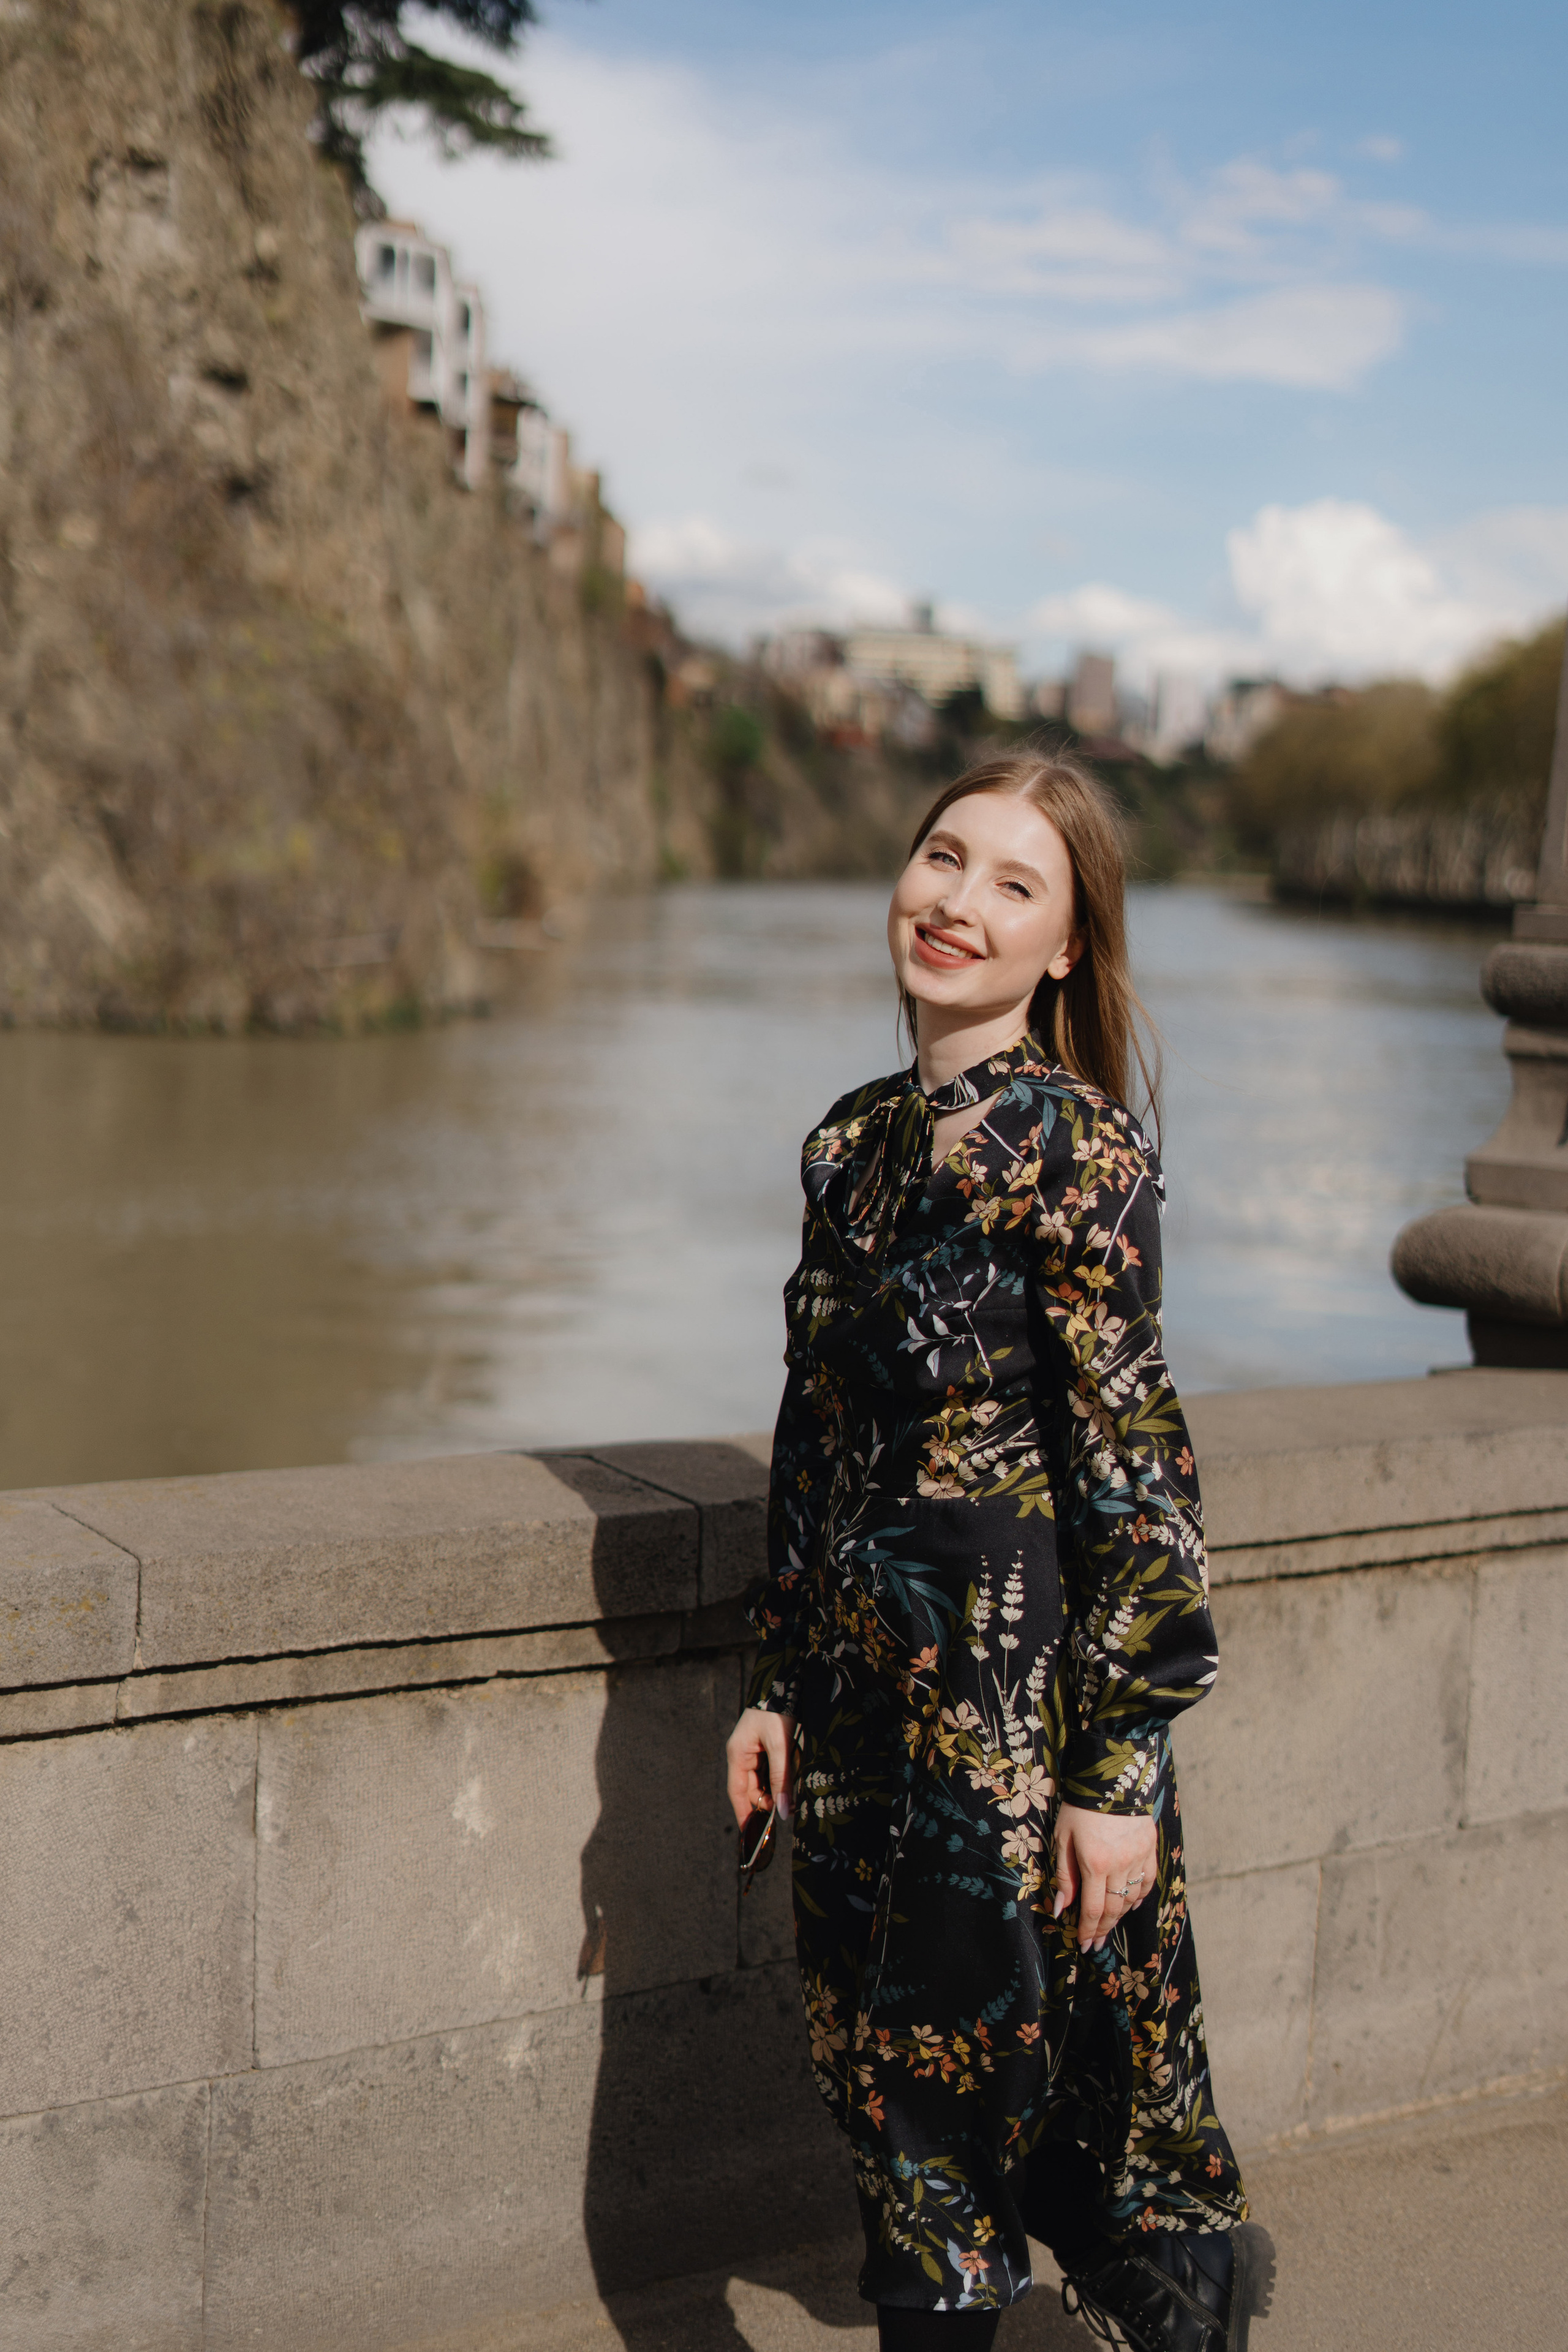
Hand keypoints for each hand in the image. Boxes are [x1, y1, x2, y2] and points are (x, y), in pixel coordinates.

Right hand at [725, 1706, 794, 1830]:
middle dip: (766, 1802)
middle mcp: (742, 1753)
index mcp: (738, 1753)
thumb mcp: (781, 1746)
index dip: (743, 1814)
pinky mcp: (765, 1745)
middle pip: (751, 1788)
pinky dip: (780, 1777)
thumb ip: (782, 1779)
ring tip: (791, 1797)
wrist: (786, 1681)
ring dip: (775, 1789)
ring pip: (762, 1779)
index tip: (750, 1835)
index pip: (737, 1792)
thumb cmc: (777, 1710)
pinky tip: (791, 1780)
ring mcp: (753, 1749)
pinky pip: (770, 1768)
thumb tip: (783, 1811)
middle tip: (785, 1813)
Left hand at [1052, 1802, 1155, 1951]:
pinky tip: (1131, 1903)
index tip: (1083, 1945)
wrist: (1111, 1776)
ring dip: (1120, 1915)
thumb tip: (1061, 1909)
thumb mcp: (1062, 1838)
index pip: (1093, 1909)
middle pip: (1114, 1909)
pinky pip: (1148, 1881)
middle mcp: (1120, 1865)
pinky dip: (1139, 1895)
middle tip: (1096, 1943)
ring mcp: (1139, 1857)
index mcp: (1095, 1863)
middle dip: (1103, 1929)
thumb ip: (1064, 1876)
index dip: (1088, 1931)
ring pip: (1132, 1898)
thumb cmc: (1080, 1807)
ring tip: (1109, 1925)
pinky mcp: (1150, 1847)